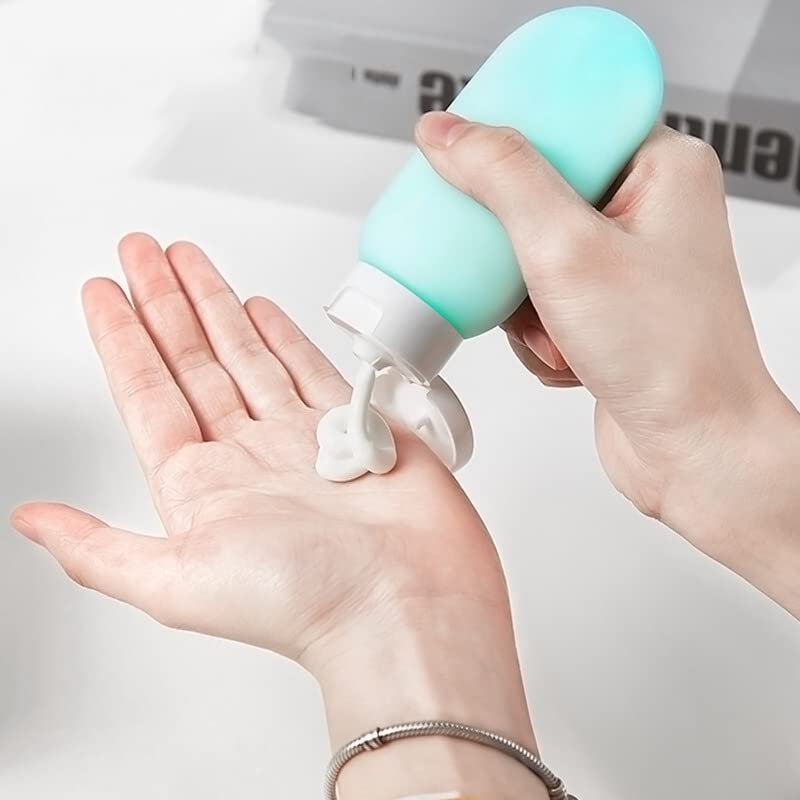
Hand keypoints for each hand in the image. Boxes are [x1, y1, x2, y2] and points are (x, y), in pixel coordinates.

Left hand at [10, 234, 546, 798]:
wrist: (407, 603)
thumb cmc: (306, 603)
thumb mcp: (178, 584)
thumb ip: (99, 550)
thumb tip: (32, 522)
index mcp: (202, 488)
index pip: (148, 393)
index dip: (122, 338)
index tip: (103, 292)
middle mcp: (248, 458)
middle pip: (193, 360)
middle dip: (164, 302)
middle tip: (141, 251)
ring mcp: (300, 438)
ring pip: (246, 353)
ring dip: (215, 303)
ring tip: (189, 259)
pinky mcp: (352, 426)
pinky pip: (308, 366)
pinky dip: (283, 334)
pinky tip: (259, 308)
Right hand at [417, 113, 799, 617]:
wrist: (692, 448)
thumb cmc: (670, 355)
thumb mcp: (567, 248)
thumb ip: (502, 178)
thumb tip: (449, 133)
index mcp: (660, 167)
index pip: (567, 120)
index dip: (510, 141)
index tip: (471, 169)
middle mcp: (644, 211)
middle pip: (535, 193)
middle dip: (511, 251)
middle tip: (512, 270)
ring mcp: (621, 264)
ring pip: (525, 254)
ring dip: (520, 303)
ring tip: (555, 330)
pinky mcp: (601, 308)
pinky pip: (534, 300)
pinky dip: (534, 333)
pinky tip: (567, 355)